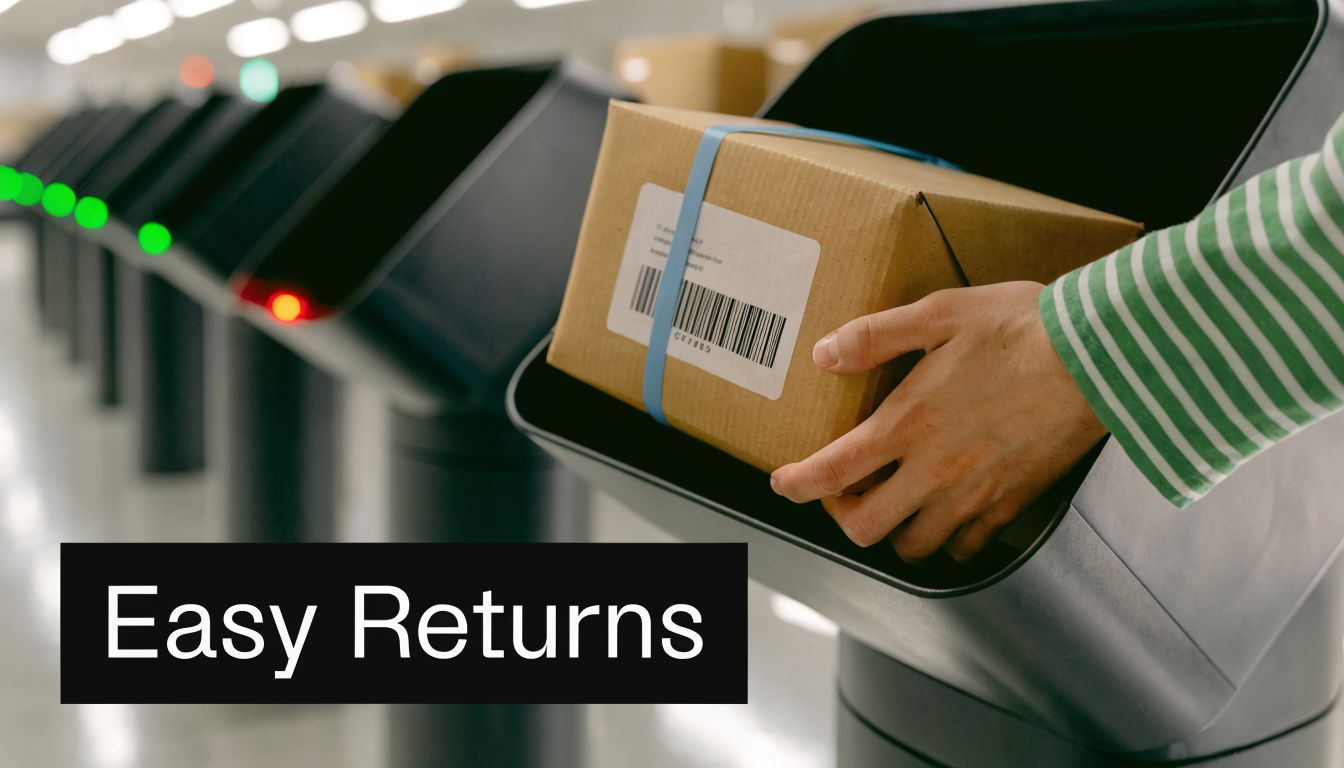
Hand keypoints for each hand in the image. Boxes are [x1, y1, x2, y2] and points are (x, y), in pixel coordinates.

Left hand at [769, 282, 1105, 563]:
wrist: (1102, 357)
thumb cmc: (1024, 328)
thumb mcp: (940, 313)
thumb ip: (876, 336)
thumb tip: (826, 354)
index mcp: (909, 423)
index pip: (833, 473)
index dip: (797, 486)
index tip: (783, 483)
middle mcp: (936, 469)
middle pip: (865, 528)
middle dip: (842, 514)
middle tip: (843, 489)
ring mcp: (976, 494)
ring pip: (915, 546)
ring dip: (893, 529)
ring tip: (894, 498)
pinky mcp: (1013, 504)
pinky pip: (967, 546)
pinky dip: (947, 538)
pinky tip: (946, 507)